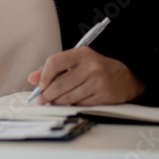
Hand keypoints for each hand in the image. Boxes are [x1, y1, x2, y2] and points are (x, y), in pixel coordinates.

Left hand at [27, 47, 144, 105]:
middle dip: (47, 94)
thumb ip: (54, 68)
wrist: (127, 76)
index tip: (40, 84)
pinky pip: (80, 104)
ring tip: (51, 102)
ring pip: (69, 96)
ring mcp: (98, 81)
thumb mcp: (77, 61)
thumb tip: (32, 77)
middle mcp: (91, 66)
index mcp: (82, 53)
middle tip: (41, 99)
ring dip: (56, 102)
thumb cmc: (97, 67)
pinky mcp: (104, 95)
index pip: (55, 62)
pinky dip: (71, 105)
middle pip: (60, 83)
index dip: (44, 76)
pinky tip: (68, 103)